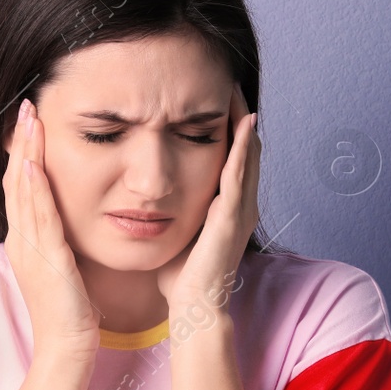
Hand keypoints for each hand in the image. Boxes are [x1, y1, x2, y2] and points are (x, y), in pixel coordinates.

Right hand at [3, 98, 100, 362]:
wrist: (66, 348)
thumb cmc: (71, 314)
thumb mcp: (64, 269)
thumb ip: (62, 244)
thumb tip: (69, 226)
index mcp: (26, 241)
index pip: (22, 187)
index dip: (24, 153)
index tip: (31, 122)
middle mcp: (22, 240)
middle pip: (17, 180)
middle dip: (22, 141)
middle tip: (26, 106)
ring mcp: (31, 248)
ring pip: (25, 190)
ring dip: (27, 152)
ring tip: (30, 118)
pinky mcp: (46, 258)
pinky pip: (38, 217)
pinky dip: (34, 188)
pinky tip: (35, 163)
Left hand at [155, 81, 259, 314]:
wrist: (195, 309)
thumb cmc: (180, 279)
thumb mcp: (175, 231)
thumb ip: (167, 210)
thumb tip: (143, 195)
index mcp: (226, 208)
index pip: (230, 157)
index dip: (225, 127)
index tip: (211, 98)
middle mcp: (240, 205)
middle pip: (244, 149)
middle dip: (238, 114)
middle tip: (229, 80)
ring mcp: (240, 210)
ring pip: (247, 155)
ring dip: (243, 121)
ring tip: (236, 89)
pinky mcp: (232, 217)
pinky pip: (240, 174)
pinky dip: (243, 147)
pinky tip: (244, 122)